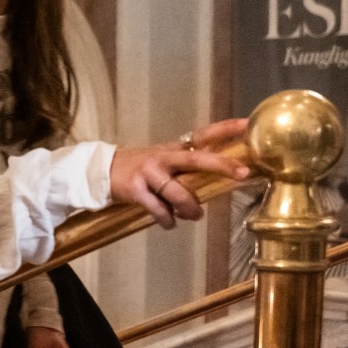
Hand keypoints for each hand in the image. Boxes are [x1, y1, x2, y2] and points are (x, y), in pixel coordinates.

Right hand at [108, 118, 249, 227]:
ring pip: (178, 193)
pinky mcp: (135, 189)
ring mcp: (148, 173)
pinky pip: (158, 209)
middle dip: (221, 166)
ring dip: (191, 208)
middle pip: (197, 159)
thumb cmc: (138, 168)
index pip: (203, 134)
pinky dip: (167, 219)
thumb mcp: (162, 159)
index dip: (226, 129)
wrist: (100, 172)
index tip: (247, 124)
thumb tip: (216, 184)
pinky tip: (169, 223)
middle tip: (243, 174)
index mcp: (173, 148)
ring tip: (195, 216)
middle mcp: (163, 157)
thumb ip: (187, 168)